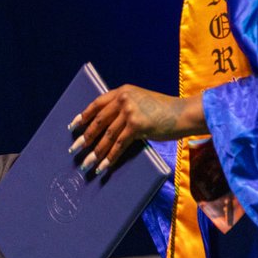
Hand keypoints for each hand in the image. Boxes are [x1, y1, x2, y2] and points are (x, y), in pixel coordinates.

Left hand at [68, 85, 205, 172]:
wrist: (183, 113)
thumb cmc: (165, 111)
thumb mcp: (142, 102)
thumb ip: (126, 108)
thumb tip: (108, 126)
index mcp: (123, 91)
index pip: (97, 103)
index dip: (84, 116)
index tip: (73, 126)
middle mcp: (124, 98)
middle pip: (98, 121)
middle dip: (85, 138)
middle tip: (74, 150)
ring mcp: (130, 111)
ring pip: (107, 136)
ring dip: (95, 153)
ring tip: (86, 164)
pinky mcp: (137, 125)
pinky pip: (119, 145)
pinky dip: (110, 158)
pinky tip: (103, 167)